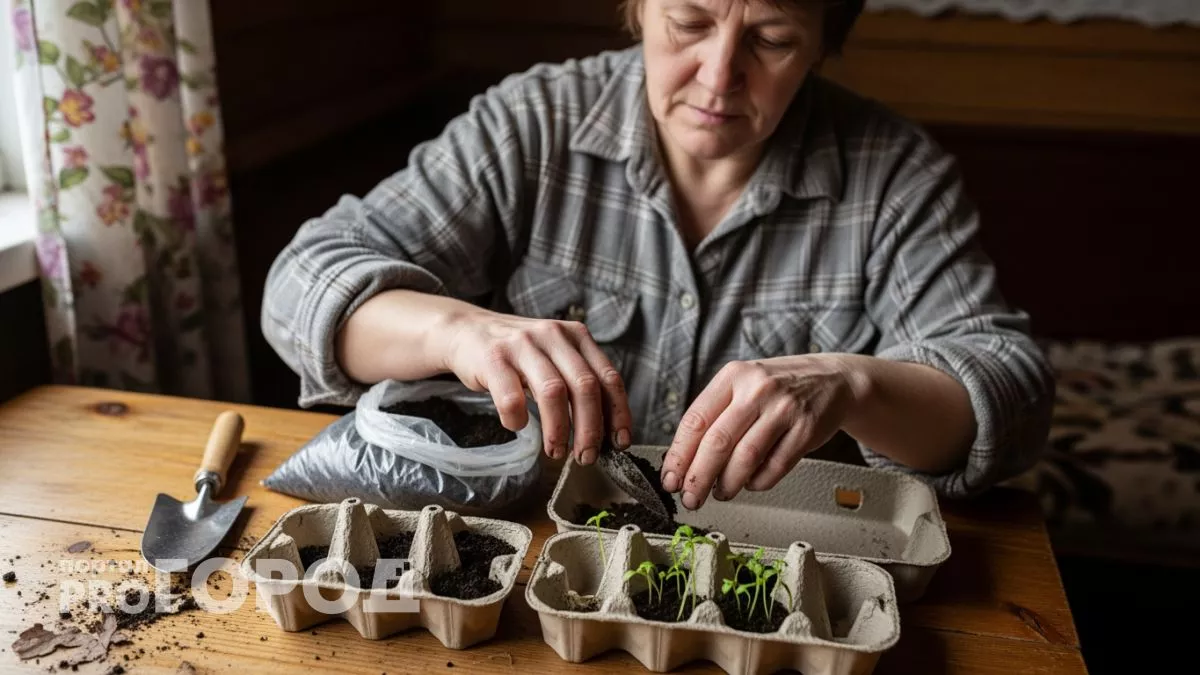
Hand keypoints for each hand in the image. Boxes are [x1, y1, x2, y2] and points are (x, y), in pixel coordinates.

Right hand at [441, 309, 632, 463]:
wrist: (466, 330)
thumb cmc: (517, 353)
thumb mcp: (554, 357)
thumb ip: (578, 381)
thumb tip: (604, 429)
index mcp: (576, 336)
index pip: (609, 377)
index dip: (618, 413)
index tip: (619, 442)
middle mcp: (553, 336)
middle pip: (585, 387)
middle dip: (590, 429)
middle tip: (585, 456)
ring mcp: (522, 345)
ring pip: (553, 392)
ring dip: (558, 430)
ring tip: (555, 451)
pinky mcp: (493, 358)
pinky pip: (512, 398)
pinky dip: (518, 420)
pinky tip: (517, 426)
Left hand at [660, 355, 861, 509]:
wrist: (833, 380)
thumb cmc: (779, 387)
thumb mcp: (743, 384)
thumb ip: (716, 414)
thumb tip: (685, 460)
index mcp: (733, 376)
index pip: (696, 420)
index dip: (679, 455)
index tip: (670, 478)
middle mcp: (757, 389)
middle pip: (717, 442)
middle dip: (698, 477)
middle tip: (690, 497)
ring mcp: (784, 409)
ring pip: (745, 457)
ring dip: (728, 483)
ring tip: (721, 493)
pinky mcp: (806, 430)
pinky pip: (775, 466)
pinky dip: (758, 482)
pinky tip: (750, 484)